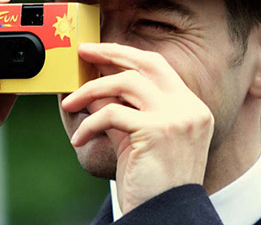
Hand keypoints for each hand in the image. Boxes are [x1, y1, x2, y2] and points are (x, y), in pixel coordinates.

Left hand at [61, 43, 213, 212]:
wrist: (164, 217)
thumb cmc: (150, 183)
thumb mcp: (137, 139)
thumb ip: (122, 109)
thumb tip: (93, 85)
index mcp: (190, 107)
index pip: (157, 66)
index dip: (126, 55)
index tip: (100, 53)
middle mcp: (189, 108)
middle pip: (146, 63)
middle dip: (111, 52)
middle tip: (83, 52)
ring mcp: (176, 117)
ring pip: (126, 82)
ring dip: (91, 89)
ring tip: (70, 104)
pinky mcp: (158, 131)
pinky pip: (112, 113)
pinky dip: (90, 123)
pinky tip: (79, 139)